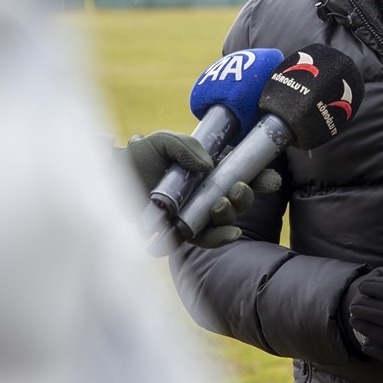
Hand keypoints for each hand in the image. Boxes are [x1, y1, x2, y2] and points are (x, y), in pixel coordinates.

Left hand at [124, 131, 279, 247]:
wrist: (111, 179)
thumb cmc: (139, 158)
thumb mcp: (164, 143)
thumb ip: (186, 146)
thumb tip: (208, 165)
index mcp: (210, 171)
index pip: (243, 176)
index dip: (261, 179)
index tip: (271, 180)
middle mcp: (207, 194)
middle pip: (238, 202)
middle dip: (245, 198)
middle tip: (237, 189)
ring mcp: (195, 216)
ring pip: (223, 222)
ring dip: (229, 216)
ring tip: (221, 205)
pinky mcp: (180, 234)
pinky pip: (203, 240)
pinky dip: (217, 238)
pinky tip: (229, 233)